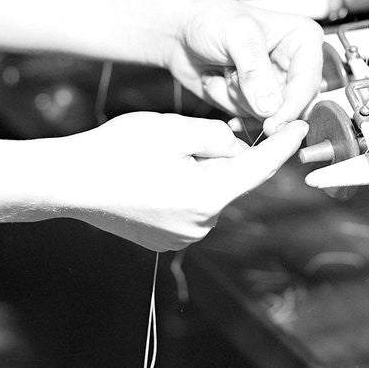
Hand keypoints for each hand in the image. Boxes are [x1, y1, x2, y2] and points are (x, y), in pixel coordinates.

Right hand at [46, 113, 307, 250]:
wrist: (67, 182)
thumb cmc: (116, 151)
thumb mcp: (175, 129)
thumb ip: (218, 135)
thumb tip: (237, 145)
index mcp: (208, 198)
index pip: (259, 168)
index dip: (282, 145)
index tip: (301, 128)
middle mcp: (201, 226)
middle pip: (230, 180)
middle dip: (222, 155)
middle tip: (188, 133)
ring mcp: (181, 237)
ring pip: (208, 192)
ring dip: (199, 171)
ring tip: (159, 155)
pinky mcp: (164, 239)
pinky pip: (188, 206)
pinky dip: (182, 187)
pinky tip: (151, 174)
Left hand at [166, 0, 323, 134]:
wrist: (180, 33)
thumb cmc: (209, 19)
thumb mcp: (235, 34)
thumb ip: (255, 70)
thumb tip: (271, 107)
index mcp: (302, 40)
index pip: (308, 83)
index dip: (292, 107)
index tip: (272, 123)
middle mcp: (293, 65)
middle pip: (293, 106)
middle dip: (255, 99)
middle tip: (230, 75)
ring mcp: (275, 86)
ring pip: (269, 116)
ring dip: (237, 98)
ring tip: (223, 70)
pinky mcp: (257, 103)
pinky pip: (251, 121)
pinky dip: (228, 105)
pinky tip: (218, 84)